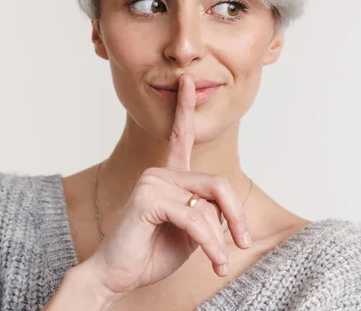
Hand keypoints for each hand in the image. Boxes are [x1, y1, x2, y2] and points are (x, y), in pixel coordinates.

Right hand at [81, 73, 251, 303]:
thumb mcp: (192, 232)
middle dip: (235, 216)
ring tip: (220, 261)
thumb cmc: (152, 253)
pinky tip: (213, 261)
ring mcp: (151, 182)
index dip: (185, 109)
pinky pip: (194, 218)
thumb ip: (208, 213)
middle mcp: (159, 173)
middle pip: (216, 183)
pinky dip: (210, 243)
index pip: (179, 137)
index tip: (187, 82)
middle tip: (243, 242)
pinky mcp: (147, 199)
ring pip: (208, 205)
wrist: (118, 277)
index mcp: (168, 176)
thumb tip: (227, 209)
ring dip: (220, 239)